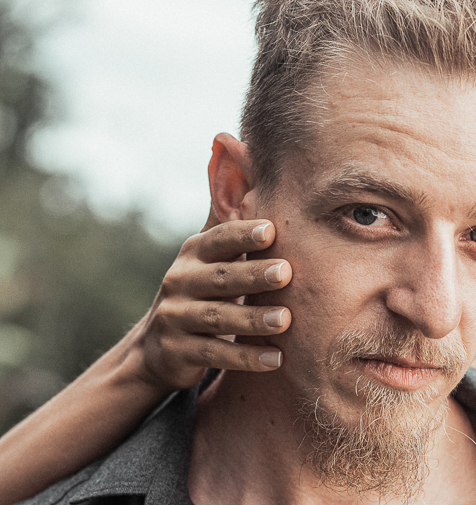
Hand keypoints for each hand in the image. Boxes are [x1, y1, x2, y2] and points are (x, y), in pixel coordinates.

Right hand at [136, 218, 292, 391]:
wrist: (159, 348)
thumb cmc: (199, 290)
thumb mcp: (207, 254)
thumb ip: (223, 212)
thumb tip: (229, 144)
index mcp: (193, 254)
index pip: (218, 239)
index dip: (242, 234)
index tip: (272, 230)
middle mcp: (179, 281)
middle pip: (220, 277)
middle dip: (252, 274)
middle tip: (286, 273)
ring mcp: (176, 318)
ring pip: (218, 318)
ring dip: (253, 319)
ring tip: (285, 320)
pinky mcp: (179, 352)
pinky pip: (215, 354)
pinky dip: (246, 358)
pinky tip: (276, 360)